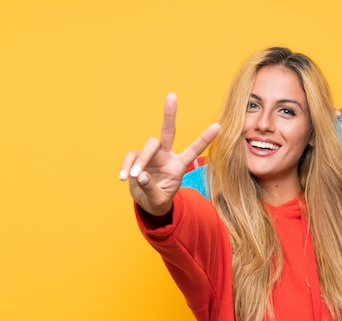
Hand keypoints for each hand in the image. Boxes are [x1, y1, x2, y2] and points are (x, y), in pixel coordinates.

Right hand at [119, 93, 219, 215]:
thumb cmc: (158, 199)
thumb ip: (151, 189)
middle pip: (168, 132)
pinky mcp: (136, 157)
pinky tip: (123, 178)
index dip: (205, 139)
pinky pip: (130, 156)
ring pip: (148, 146)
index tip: (218, 126)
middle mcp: (166, 156)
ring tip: (133, 177)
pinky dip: (126, 166)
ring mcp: (151, 155)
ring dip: (140, 161)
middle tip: (172, 95)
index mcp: (179, 166)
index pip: (194, 150)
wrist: (147, 202)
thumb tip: (140, 175)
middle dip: (170, 114)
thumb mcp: (159, 200)